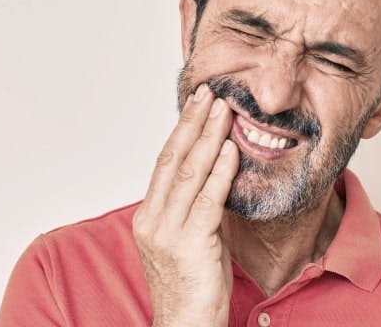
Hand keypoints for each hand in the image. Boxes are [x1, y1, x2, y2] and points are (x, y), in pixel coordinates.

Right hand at [132, 84, 238, 326]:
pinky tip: (230, 150)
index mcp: (150, 217)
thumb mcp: (195, 239)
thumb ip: (200, 207)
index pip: (165, 163)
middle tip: (209, 93)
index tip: (197, 104)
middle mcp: (152, 220)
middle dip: (193, 123)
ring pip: (188, 174)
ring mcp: (166, 233)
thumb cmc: (195, 287)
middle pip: (172, 160)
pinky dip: (220, 172)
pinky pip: (207, 200)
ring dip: (208, 138)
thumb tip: (218, 173)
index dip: (182, 131)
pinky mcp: (188, 245)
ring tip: (223, 110)